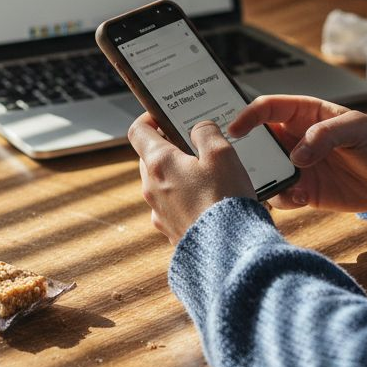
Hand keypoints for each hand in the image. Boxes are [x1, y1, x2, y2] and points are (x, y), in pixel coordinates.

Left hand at [127, 114, 254, 244]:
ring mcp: (159, 211)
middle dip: (169, 146)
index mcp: (159, 163)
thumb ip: (206, 132)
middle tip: (195, 143)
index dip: (150, 118)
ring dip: (179, 174)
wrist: (228, 250)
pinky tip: (210, 200)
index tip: (165, 116)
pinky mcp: (170, 230)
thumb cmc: (224, 199)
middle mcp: (151, 187)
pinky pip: (173, 206)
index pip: (138, 131)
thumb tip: (198, 128)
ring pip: (162, 182)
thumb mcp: (222, 153)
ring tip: (209, 174)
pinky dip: (185, 198)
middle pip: (150, 157)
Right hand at [229, 95, 366, 212]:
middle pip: (257, 141)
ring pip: (264, 171)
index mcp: (304, 114)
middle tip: (240, 165)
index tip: (234, 130)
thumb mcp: (358, 128)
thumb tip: (296, 155)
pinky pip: (281, 195)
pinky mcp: (303, 190)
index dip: (247, 116)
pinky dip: (283, 198)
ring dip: (264, 179)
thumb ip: (325, 135)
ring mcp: (296, 165)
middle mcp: (294, 138)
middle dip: (246, 153)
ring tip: (279, 185)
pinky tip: (302, 199)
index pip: (267, 109)